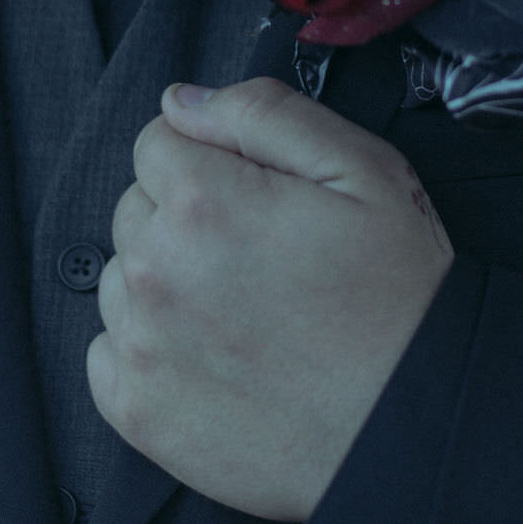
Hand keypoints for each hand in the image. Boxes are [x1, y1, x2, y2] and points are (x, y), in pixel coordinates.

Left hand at [87, 77, 453, 522]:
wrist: (414, 422)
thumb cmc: (398, 292)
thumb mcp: (362, 169)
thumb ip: (264, 114)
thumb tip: (180, 101)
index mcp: (204, 201)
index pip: (158, 140)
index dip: (213, 157)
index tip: (261, 193)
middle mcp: (156, 270)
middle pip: (136, 206)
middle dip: (186, 214)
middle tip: (263, 253)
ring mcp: (141, 346)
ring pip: (123, 276)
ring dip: (167, 279)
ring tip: (246, 308)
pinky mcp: (138, 411)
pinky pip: (108, 351)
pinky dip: (149, 346)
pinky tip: (214, 353)